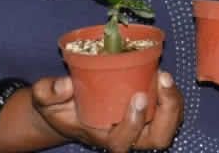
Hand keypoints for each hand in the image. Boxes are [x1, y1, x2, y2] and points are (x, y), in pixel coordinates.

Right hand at [30, 71, 183, 152]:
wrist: (68, 108)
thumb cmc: (59, 106)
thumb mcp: (44, 98)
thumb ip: (49, 92)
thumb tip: (66, 85)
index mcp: (103, 137)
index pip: (123, 141)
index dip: (134, 123)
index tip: (138, 96)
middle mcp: (127, 137)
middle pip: (158, 139)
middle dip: (167, 113)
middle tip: (163, 80)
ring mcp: (142, 127)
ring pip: (169, 126)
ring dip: (173, 102)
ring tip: (165, 76)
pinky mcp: (150, 114)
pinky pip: (170, 112)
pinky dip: (172, 95)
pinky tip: (164, 75)